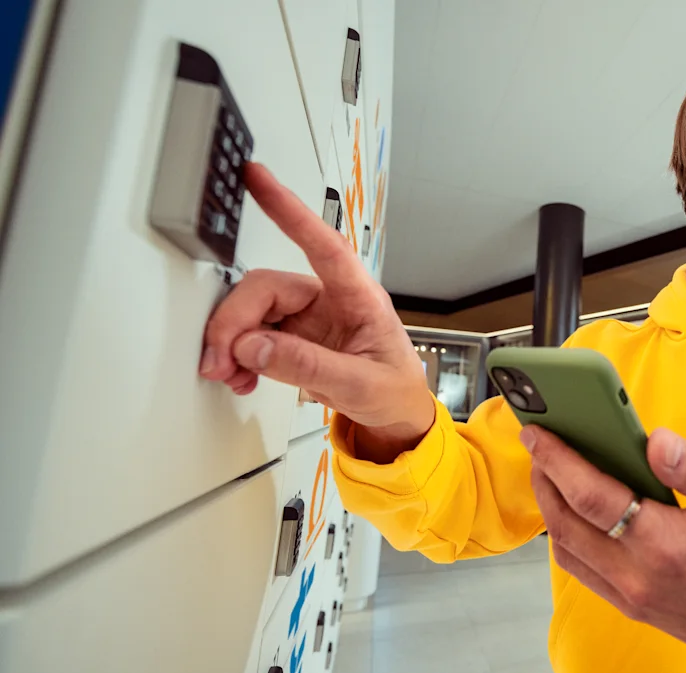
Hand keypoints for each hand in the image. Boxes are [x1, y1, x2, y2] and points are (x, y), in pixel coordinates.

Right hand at [199, 163, 433, 458]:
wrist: (397, 414)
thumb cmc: (394, 390)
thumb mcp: (360, 385)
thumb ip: (308, 366)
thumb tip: (253, 347)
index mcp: (358, 297)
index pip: (322, 244)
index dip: (289, 209)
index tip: (257, 177)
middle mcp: (329, 299)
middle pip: (265, 288)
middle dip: (234, 322)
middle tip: (220, 360)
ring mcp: (308, 316)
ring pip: (252, 311)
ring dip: (232, 343)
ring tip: (231, 375)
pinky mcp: (292, 336)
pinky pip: (251, 334)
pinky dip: (238, 356)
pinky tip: (242, 376)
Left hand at [522, 426, 685, 671]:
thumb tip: (656, 440)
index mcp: (665, 542)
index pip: (590, 496)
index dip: (558, 459)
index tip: (539, 432)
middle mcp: (637, 573)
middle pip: (564, 521)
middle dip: (544, 477)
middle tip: (538, 443)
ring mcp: (628, 594)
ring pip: (564, 547)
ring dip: (549, 506)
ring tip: (551, 470)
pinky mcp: (627, 605)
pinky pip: (578, 568)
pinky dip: (565, 534)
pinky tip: (573, 507)